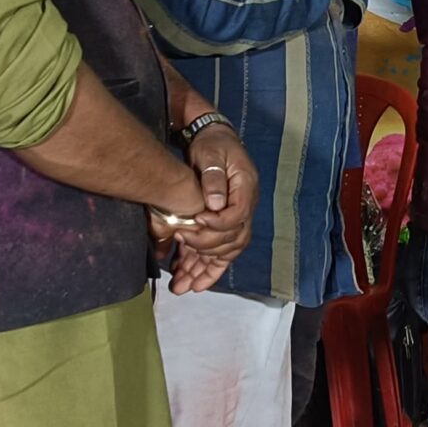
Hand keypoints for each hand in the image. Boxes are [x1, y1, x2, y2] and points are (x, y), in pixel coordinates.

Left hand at [153, 125, 257, 292]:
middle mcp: (245, 207)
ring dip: (204, 270)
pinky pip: (221, 253)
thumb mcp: (211, 153)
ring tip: (181, 286)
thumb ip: (213, 178)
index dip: (217, 224)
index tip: (194, 221)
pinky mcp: (225, 225)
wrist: (213, 139)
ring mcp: (236, 218)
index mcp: (246, 189)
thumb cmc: (212, 144)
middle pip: (232, 239)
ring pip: (226, 252)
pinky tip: (192, 283)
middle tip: (181, 250)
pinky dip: (208, 269)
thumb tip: (215, 204)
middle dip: (205, 251)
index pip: (237, 216)